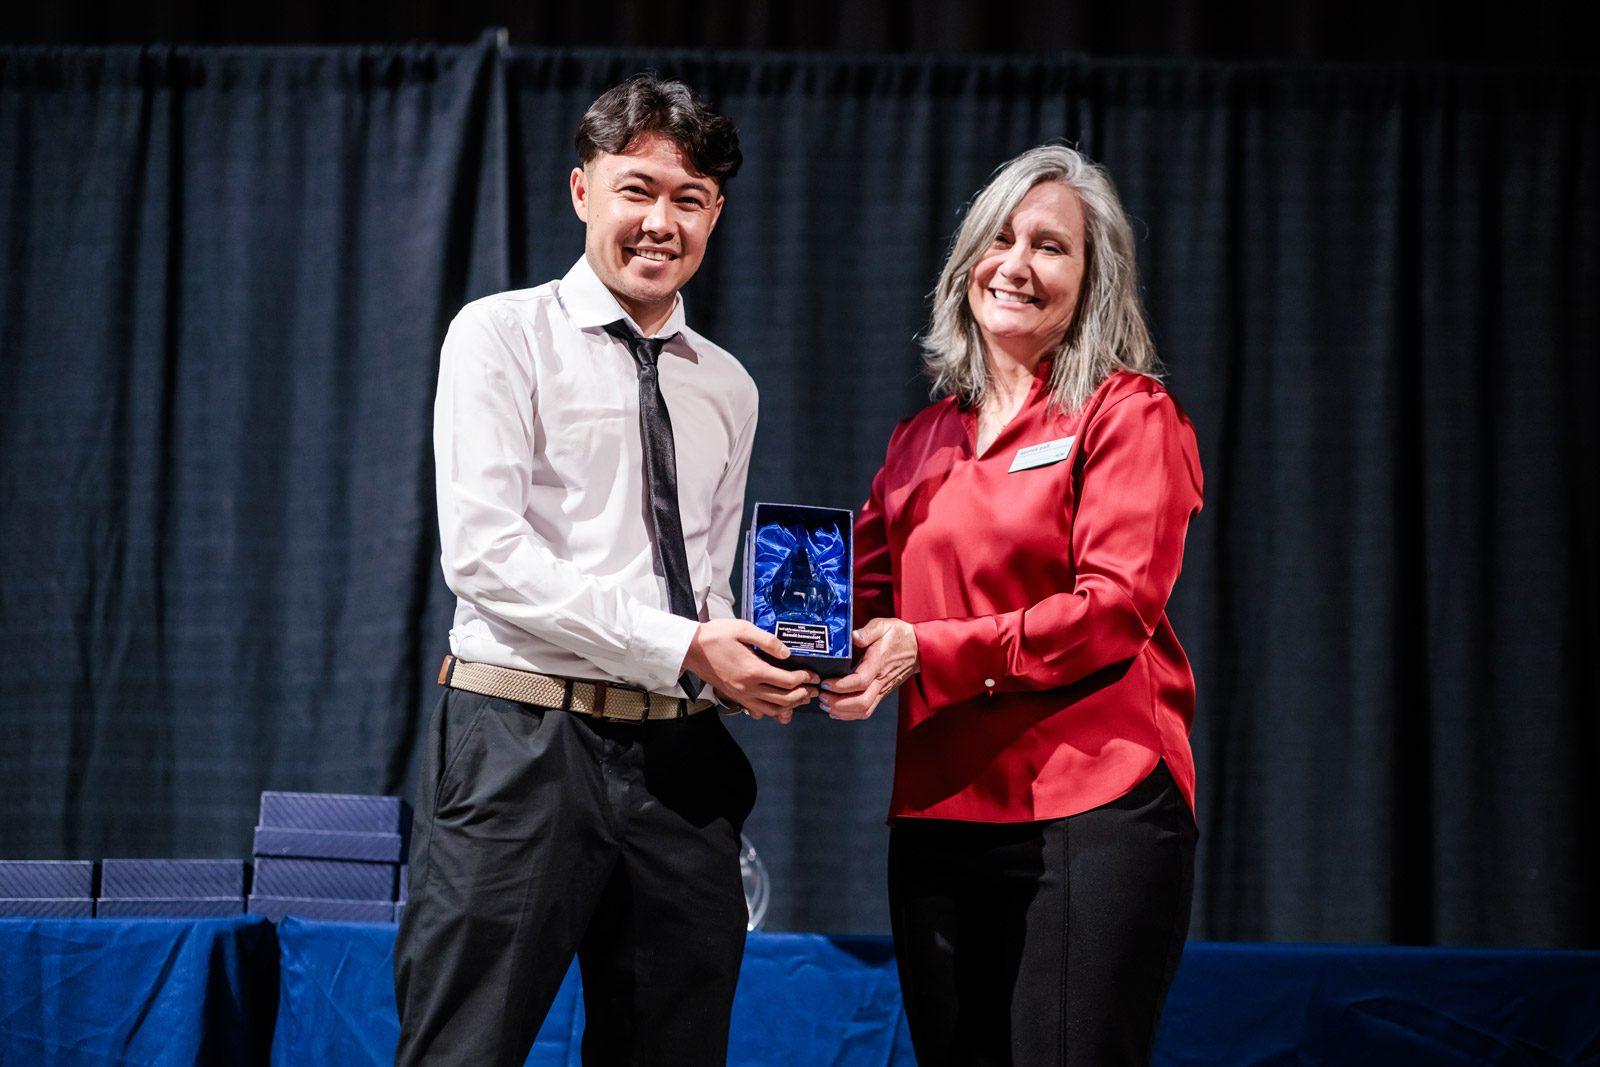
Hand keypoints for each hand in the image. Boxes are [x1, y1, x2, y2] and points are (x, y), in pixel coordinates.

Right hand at [683, 619, 818, 723]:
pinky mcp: (735, 697)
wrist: (690, 649)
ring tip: (803, 698)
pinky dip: (772, 711)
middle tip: (814, 689)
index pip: (787, 681)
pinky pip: (758, 711)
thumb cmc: (716, 636)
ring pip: (772, 709)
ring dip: (791, 706)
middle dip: (803, 695)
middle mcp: (748, 687)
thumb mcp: (743, 629)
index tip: (813, 674)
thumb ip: (768, 641)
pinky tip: (780, 706)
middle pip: (784, 699)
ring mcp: (741, 695)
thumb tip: (787, 653)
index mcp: (753, 670)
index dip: (804, 679)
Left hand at [820, 617, 918, 719]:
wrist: (919, 648)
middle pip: (861, 702)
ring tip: (825, 705)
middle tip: (822, 696)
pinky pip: (867, 710)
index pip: (860, 681)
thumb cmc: (899, 635)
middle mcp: (881, 680)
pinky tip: (837, 710)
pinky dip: (851, 714)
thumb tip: (854, 636)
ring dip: (843, 712)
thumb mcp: (883, 625)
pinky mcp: (882, 693)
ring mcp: (882, 689)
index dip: (841, 685)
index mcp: (878, 663)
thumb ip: (868, 631)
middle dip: (838, 703)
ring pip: (864, 710)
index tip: (826, 682)